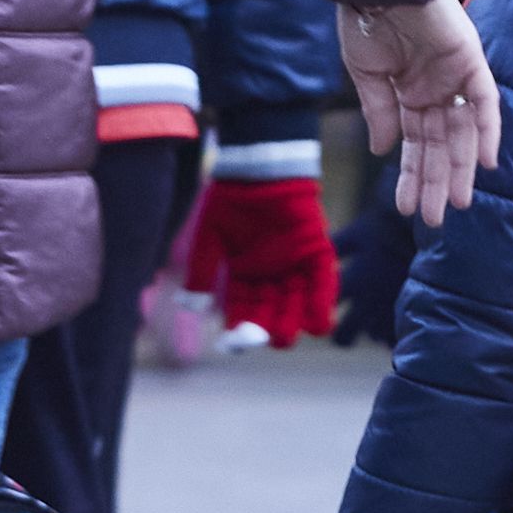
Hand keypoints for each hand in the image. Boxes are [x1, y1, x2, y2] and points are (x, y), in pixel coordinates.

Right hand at [183, 175, 339, 340]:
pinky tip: (318, 324)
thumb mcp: (208, 236)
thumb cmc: (230, 200)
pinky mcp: (316, 252)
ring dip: (292, 323)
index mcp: (243, 276)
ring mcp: (294, 266)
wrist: (256, 167)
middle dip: (265, 329)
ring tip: (285, 335)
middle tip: (259, 336)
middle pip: (270, 313)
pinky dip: (321, 303)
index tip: (230, 344)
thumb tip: (190, 307)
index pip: (241, 311)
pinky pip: (322, 282)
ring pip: (296, 305)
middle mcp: (270, 277)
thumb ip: (201, 270)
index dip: (236, 330)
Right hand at [340, 0, 499, 225]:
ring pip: (463, 131)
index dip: (412, 174)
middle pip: (441, 144)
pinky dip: (487, 131)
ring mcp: (454, 76)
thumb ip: (380, 111)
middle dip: (436, 180)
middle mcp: (434, 88)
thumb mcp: (365, 73)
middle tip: (434, 219)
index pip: (415, 142)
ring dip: (461, 167)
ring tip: (456, 203)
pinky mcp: (471, 61)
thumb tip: (384, 150)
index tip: (406, 207)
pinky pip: (485, 102)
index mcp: (408, 91)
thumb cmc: (364, 19)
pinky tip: (485, 163)